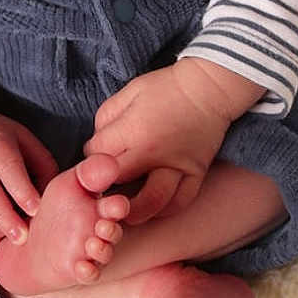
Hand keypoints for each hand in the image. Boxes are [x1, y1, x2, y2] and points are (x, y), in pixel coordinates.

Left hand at [83, 57, 263, 224]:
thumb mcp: (128, 92)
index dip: (90, 157)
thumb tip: (97, 144)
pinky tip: (153, 208)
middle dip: (105, 185)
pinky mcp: (196, 174)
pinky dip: (165, 210)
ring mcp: (177, 166)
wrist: (207, 88)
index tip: (94, 157)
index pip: (98, 154)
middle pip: (119, 181)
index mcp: (134, 129)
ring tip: (123, 210)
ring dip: (133, 209)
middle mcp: (154, 153)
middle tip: (101, 187)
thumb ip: (106, 118)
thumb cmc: (165, 87)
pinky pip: (180, 202)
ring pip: (152, 202)